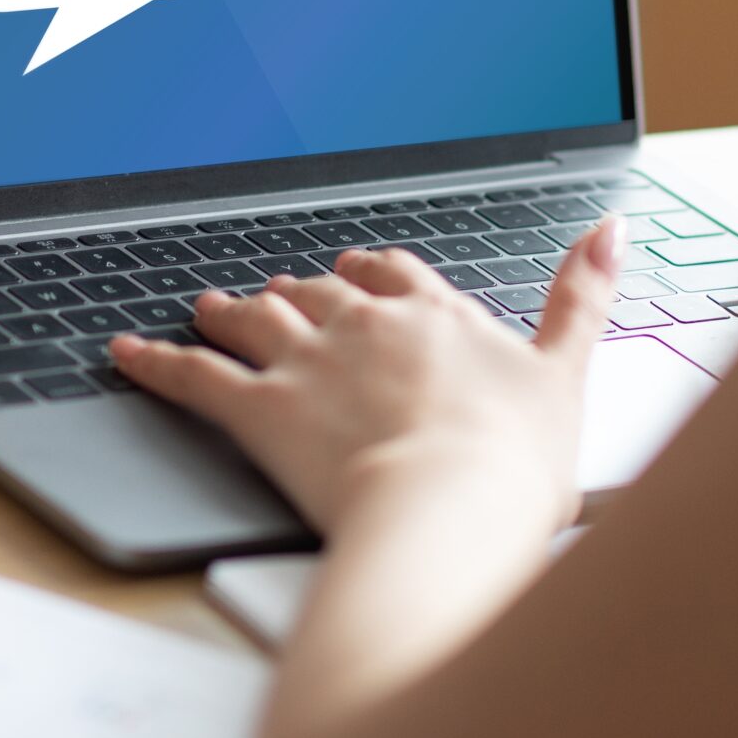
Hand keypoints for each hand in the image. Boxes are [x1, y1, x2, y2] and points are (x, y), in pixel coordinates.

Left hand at [111, 217, 624, 535]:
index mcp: (437, 314)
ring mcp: (307, 362)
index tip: (358, 270)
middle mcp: (365, 324)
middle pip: (318, 291)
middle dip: (296, 289)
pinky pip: (191, 374)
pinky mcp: (258, 409)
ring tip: (208, 306)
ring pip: (255, 318)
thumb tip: (613, 226)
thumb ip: (585, 296)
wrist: (449, 511)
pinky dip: (153, 360)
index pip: (397, 274)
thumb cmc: (512, 465)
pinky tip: (123, 351)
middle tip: (276, 290)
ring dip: (229, 310)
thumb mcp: (568, 372)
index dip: (372, 272)